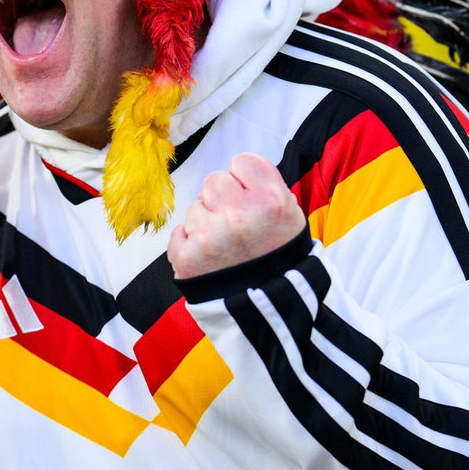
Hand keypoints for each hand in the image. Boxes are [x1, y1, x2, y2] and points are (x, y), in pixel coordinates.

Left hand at [167, 153, 304, 280]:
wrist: (267, 307)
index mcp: (269, 200)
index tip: (250, 198)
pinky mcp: (187, 258)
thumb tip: (238, 172)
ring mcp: (209, 236)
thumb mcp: (291, 216)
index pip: (242, 161)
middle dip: (222, 199)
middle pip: (214, 181)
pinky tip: (209, 258)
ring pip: (194, 208)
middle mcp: (237, 214)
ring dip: (205, 223)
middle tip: (236, 225)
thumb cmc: (278, 257)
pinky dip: (189, 245)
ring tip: (225, 246)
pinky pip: (178, 233)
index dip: (245, 180)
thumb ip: (266, 187)